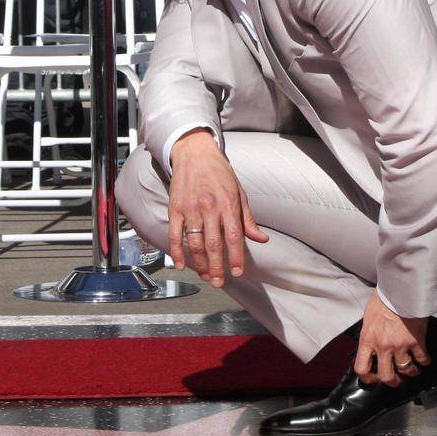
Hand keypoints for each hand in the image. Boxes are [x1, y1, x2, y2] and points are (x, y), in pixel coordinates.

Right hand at [166, 130, 268, 286]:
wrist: (195, 153)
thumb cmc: (219, 172)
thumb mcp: (239, 192)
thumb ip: (248, 219)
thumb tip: (261, 239)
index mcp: (228, 203)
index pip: (234, 236)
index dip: (236, 257)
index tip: (238, 272)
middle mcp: (209, 207)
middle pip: (214, 244)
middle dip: (217, 267)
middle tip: (220, 282)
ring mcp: (191, 208)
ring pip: (195, 243)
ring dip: (200, 264)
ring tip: (206, 276)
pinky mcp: (175, 208)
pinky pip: (175, 235)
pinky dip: (177, 252)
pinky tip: (181, 265)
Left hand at [354, 292, 429, 385]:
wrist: (401, 288)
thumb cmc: (384, 299)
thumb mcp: (368, 318)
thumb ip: (369, 335)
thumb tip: (370, 347)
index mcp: (367, 340)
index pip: (361, 368)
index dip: (368, 379)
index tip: (373, 379)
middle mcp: (383, 346)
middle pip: (386, 376)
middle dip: (392, 381)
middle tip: (397, 380)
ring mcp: (400, 345)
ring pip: (406, 370)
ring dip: (411, 372)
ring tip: (413, 369)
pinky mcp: (416, 341)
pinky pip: (422, 359)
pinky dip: (425, 361)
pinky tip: (425, 360)